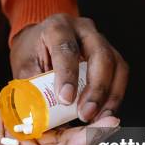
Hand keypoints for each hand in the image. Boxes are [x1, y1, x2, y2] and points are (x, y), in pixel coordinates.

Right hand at [0, 98, 119, 144]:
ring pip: (53, 137)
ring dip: (78, 127)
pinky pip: (38, 120)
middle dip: (86, 139)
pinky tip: (76, 106)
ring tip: (103, 114)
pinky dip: (57, 115)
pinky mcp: (10, 124)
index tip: (92, 137)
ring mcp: (13, 143)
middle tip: (112, 123)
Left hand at [10, 14, 128, 122]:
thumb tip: (37, 113)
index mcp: (57, 27)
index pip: (66, 48)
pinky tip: (105, 112)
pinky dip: (115, 96)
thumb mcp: (24, 66)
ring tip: (99, 118)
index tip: (66, 100)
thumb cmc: (33, 52)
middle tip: (86, 114)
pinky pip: (120, 74)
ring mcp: (101, 40)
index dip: (68, 75)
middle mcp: (83, 29)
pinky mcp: (111, 54)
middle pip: (100, 55)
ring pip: (117, 65)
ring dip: (110, 95)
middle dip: (96, 89)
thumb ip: (32, 86)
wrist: (41, 40)